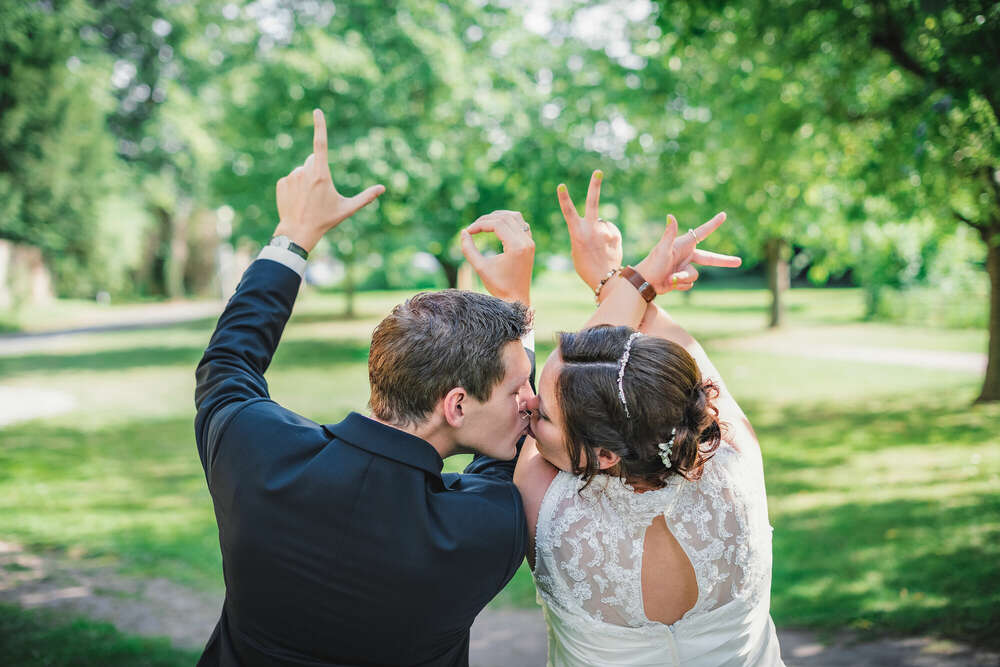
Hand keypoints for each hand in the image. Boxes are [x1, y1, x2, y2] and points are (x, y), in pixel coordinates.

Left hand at [273, 109, 384, 251]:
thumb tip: (382, 188)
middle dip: (318, 170)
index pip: (321, 144)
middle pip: (314, 161)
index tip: (317, 111)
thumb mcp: (347, 209)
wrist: (298, 232)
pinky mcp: (282, 183)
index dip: (320, 126)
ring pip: (302, 170)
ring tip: (308, 199)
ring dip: (306, 180)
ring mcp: (291, 177)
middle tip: (320, 192)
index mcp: (321, 174)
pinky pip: (291, 179)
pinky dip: (295, 187)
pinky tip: (297, 201)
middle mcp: (305, 171)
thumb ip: (365, 197)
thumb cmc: (325, 220)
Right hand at [460, 210, 534, 304]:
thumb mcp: (480, 268)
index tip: (468, 231)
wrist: (516, 299)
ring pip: (515, 217)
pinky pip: (521, 224)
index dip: (480, 225)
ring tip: (483, 224)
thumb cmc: (498, 286)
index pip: (497, 224)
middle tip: (473, 228)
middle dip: (487, 220)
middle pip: (505, 217)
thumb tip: (463, 232)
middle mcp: (526, 242)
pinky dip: (509, 221)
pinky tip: (497, 227)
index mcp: (516, 247)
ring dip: (498, 216)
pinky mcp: (530, 244)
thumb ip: (469, 249)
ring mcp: (530, 242)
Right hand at [557, 170, 623, 289]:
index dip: (564, 198)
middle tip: (598, 171)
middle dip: (595, 185)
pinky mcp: (615, 234)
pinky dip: (609, 236)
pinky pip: (610, 230)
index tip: (561, 185)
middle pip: (593, 202)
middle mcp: (591, 229)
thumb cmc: (586, 267)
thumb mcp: (577, 250)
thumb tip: (597, 223)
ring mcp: (605, 231)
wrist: (606, 280)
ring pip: (602, 223)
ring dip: (600, 231)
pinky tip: (608, 248)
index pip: (569, 212)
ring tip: (600, 248)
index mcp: (577, 233)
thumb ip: (583, 234)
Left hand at [634, 212, 741, 293]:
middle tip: (739, 262)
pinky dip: (681, 286)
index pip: (702, 232)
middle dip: (724, 261)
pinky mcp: (682, 279)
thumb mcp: (662, 249)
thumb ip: (669, 234)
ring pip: (695, 276)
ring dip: (683, 278)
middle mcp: (686, 255)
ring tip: (670, 278)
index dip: (713, 224)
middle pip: (710, 259)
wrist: (644, 283)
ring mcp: (685, 268)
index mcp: (684, 245)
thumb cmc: (652, 264)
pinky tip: (670, 283)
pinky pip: (689, 284)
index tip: (723, 215)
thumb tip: (670, 216)